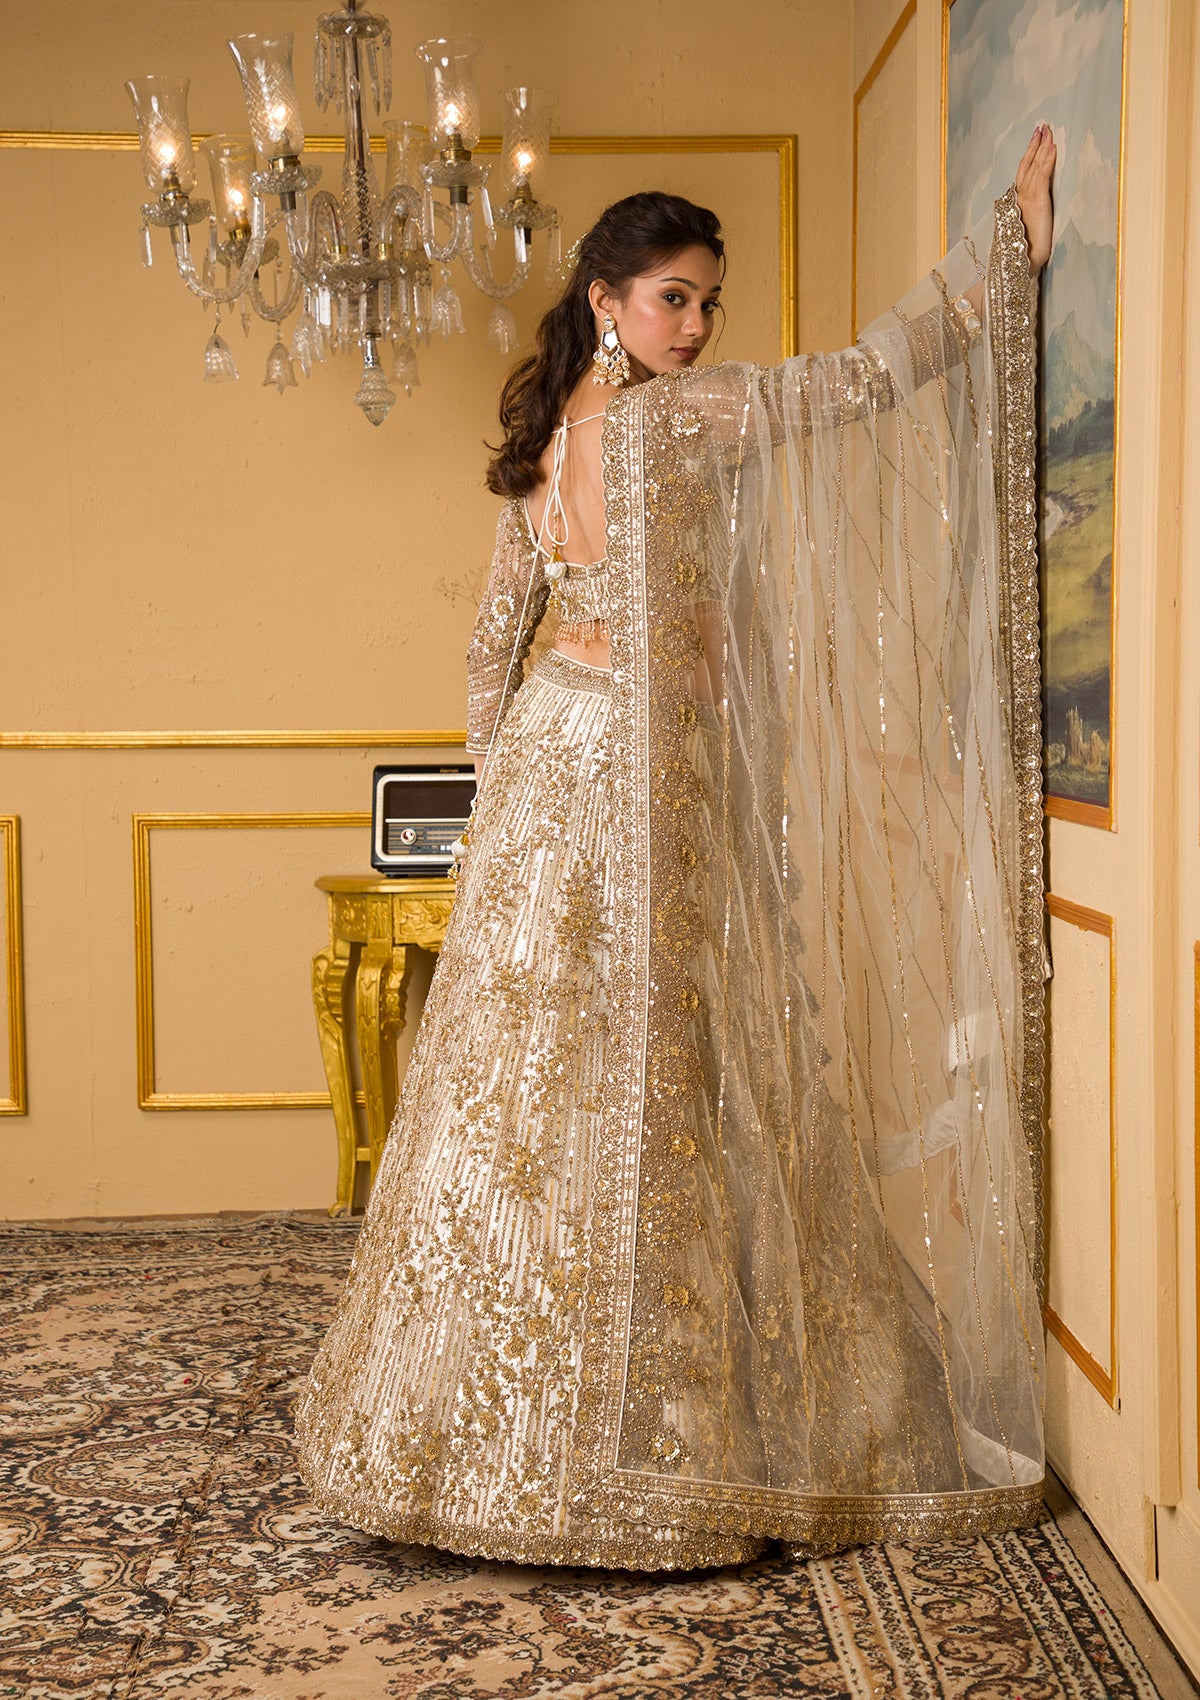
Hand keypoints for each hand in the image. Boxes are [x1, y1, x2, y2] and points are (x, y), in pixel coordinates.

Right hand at [1015, 124, 1055, 272]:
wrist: (1026, 261)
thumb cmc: (1027, 250)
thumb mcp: (1029, 228)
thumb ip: (1031, 215)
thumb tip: (1037, 212)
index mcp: (1016, 203)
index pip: (1023, 173)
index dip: (1028, 155)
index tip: (1035, 139)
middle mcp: (1019, 197)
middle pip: (1027, 165)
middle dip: (1034, 145)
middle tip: (1041, 126)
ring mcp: (1027, 197)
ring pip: (1035, 166)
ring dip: (1042, 146)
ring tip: (1047, 130)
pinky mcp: (1038, 200)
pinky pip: (1043, 174)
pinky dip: (1047, 159)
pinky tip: (1052, 146)